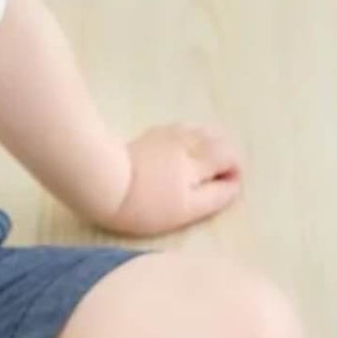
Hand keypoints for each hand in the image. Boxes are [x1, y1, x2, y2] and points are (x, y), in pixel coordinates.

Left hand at [104, 123, 242, 235]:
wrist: (103, 181)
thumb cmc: (146, 204)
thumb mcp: (186, 209)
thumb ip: (215, 196)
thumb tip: (234, 185)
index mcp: (199, 161)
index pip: (230, 157)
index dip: (234, 172)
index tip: (226, 188)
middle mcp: (188, 142)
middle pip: (218, 138)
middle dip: (225, 155)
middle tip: (217, 176)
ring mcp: (168, 134)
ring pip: (200, 129)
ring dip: (210, 142)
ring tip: (203, 162)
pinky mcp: (150, 134)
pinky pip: (181, 128)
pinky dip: (190, 136)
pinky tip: (181, 149)